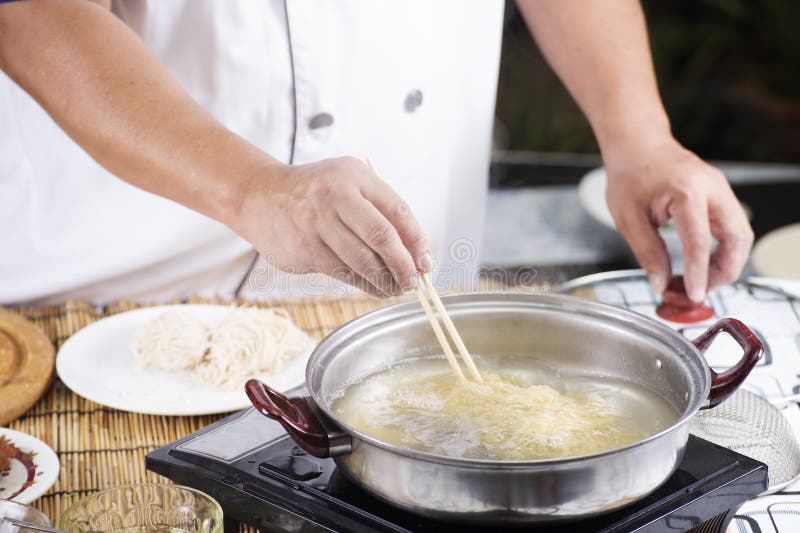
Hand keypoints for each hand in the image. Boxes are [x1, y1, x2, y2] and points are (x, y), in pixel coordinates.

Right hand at [231, 156, 431, 295]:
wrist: (259, 196)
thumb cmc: (316, 192)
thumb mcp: (350, 184)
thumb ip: (382, 210)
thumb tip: (418, 251)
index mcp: (353, 176)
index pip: (397, 211)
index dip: (416, 241)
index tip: (426, 261)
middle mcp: (334, 196)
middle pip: (381, 237)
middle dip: (403, 265)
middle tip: (413, 280)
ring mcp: (316, 224)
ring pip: (362, 261)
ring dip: (385, 281)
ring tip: (396, 288)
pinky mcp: (304, 250)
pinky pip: (343, 273)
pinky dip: (364, 285)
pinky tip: (374, 287)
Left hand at [604, 136, 752, 301]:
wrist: (637, 145)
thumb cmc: (629, 174)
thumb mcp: (628, 218)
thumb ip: (647, 253)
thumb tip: (660, 284)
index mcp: (686, 191)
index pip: (700, 241)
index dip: (698, 273)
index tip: (693, 295)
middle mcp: (712, 188)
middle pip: (737, 238)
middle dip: (724, 271)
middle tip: (700, 290)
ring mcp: (721, 190)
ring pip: (741, 234)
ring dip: (726, 262)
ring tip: (699, 280)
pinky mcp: (720, 195)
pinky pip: (732, 227)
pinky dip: (722, 249)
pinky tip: (702, 263)